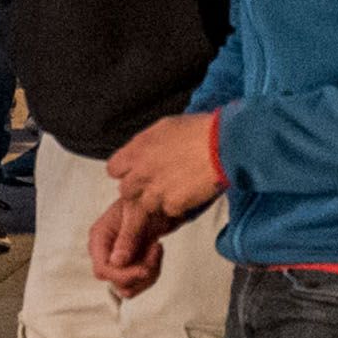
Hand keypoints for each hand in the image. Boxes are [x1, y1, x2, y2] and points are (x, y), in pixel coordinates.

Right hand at [86, 192, 164, 297]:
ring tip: (156, 249)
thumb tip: (116, 262)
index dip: (121, 275)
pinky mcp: (131, 265)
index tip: (143, 270)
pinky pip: (140, 282)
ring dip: (148, 273)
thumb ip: (127, 236)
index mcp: (100, 237)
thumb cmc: (144, 199)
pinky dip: (153, 270)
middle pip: (115, 282)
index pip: (102, 269)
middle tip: (154, 253)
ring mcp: (118, 261)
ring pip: (129, 287)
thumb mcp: (137, 212)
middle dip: (139, 273)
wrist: (159, 200)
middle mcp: (106, 252)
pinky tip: (156, 250)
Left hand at [111, 106, 226, 222]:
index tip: (136, 171)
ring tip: (177, 187)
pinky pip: (169, 211)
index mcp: (137, 150)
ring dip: (158, 199)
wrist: (224, 145)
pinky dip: (178, 205)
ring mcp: (156, 191)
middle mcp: (142, 172)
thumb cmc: (200, 130)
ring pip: (145, 205)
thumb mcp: (165, 126)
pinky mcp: (173, 205)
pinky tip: (190, 192)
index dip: (126, 171)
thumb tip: (142, 150)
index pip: (113, 169)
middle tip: (157, 182)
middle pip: (126, 191)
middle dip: (139, 188)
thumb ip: (146, 143)